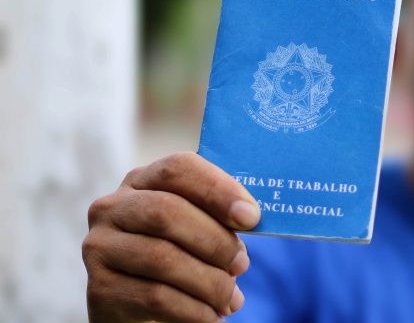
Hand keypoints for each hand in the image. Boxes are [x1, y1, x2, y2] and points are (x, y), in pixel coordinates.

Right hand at [82, 152, 260, 321]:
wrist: (136, 306)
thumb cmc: (178, 256)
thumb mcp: (194, 227)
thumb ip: (216, 216)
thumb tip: (249, 217)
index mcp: (142, 181)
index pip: (178, 168)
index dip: (217, 189)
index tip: (251, 217)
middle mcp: (112, 207)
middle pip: (166, 211)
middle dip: (215, 241)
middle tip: (242, 265)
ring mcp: (100, 247)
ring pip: (162, 258)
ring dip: (209, 282)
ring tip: (230, 298)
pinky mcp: (98, 288)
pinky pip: (154, 298)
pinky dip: (193, 310)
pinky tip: (211, 317)